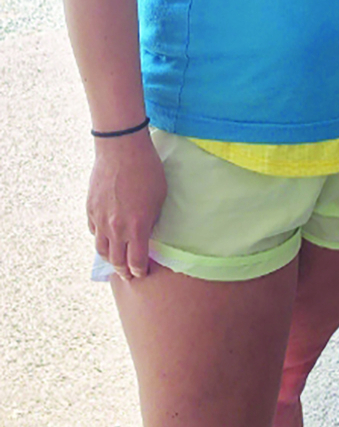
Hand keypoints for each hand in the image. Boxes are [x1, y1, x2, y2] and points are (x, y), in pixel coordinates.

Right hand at [87, 131, 167, 280]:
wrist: (122, 150)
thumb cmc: (147, 171)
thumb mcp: (159, 199)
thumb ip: (151, 221)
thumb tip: (145, 234)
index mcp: (137, 227)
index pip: (137, 261)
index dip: (140, 271)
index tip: (142, 274)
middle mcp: (116, 228)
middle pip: (117, 261)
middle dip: (124, 272)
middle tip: (129, 276)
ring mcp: (101, 220)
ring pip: (102, 250)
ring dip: (110, 259)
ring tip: (116, 263)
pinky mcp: (90, 209)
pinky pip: (94, 232)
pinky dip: (100, 240)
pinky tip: (106, 240)